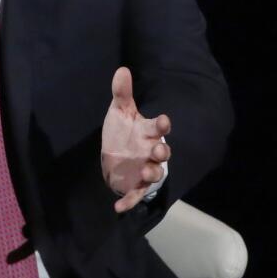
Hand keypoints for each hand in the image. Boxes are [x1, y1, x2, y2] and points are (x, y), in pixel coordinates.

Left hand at [100, 66, 171, 213]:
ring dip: (152, 173)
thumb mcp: (120, 112)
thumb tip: (122, 69)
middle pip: (163, 152)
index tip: (162, 120)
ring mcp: (144, 169)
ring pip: (155, 173)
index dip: (162, 125)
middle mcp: (150, 151)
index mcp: (148, 132)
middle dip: (162, 151)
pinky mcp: (135, 185)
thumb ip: (122, 93)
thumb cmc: (122, 132)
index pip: (159, 127)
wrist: (114, 155)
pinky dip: (128, 202)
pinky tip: (118, 208)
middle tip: (159, 150)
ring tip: (147, 172)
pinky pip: (134, 195)